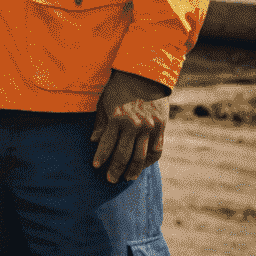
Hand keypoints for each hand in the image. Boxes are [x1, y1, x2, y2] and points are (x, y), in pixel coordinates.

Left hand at [90, 68, 169, 183]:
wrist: (144, 75)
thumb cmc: (119, 88)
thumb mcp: (104, 102)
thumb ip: (101, 123)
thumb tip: (94, 141)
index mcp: (117, 118)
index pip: (107, 144)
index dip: (101, 156)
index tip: (96, 167)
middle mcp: (134, 125)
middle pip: (124, 154)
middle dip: (115, 168)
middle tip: (110, 179)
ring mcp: (149, 128)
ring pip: (141, 156)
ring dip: (133, 169)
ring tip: (127, 178)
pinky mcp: (161, 127)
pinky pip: (156, 149)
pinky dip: (149, 160)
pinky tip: (143, 166)